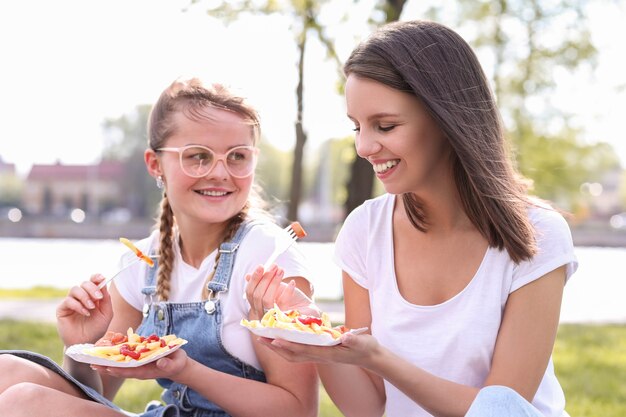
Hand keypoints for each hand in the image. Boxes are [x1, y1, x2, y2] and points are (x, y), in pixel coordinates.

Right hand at [56, 274, 113, 346]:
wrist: (85, 343)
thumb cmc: (96, 328)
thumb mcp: (106, 314)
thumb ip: (106, 299)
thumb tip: (104, 284)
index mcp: (92, 296)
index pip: (93, 281)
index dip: (96, 277)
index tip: (102, 278)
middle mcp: (81, 297)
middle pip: (84, 283)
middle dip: (92, 288)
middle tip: (98, 298)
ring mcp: (71, 302)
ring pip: (75, 289)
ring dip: (85, 296)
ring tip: (91, 307)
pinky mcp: (62, 309)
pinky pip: (68, 301)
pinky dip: (78, 305)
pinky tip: (85, 313)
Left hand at [93, 349, 189, 380]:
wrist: (177, 363)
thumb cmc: (177, 363)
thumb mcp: (176, 363)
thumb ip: (168, 364)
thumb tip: (160, 362)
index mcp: (146, 371)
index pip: (129, 371)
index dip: (117, 369)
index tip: (106, 368)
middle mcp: (139, 368)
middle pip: (119, 369)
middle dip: (106, 367)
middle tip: (92, 363)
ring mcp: (137, 364)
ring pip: (119, 364)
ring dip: (107, 361)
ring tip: (93, 358)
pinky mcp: (138, 357)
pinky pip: (124, 356)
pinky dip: (115, 353)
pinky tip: (106, 349)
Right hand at [245, 265, 318, 318]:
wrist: (307, 313)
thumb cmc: (289, 300)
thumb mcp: (275, 290)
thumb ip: (263, 284)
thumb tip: (247, 276)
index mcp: (258, 307)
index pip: (250, 293)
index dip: (254, 279)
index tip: (261, 266)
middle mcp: (262, 314)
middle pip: (257, 296)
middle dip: (265, 278)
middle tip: (275, 266)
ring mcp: (272, 318)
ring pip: (267, 300)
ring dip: (274, 282)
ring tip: (281, 270)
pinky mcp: (284, 319)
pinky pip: (282, 304)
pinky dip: (287, 291)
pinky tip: (292, 283)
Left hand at [258, 332, 382, 368]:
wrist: (370, 358)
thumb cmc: (366, 348)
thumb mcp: (362, 342)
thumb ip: (354, 340)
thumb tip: (346, 337)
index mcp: (328, 353)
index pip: (304, 350)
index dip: (289, 345)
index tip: (274, 339)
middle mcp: (320, 356)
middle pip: (293, 354)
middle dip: (276, 347)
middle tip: (260, 338)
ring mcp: (319, 356)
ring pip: (293, 354)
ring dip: (278, 347)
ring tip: (265, 339)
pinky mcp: (320, 353)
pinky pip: (299, 351)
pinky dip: (288, 346)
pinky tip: (282, 339)